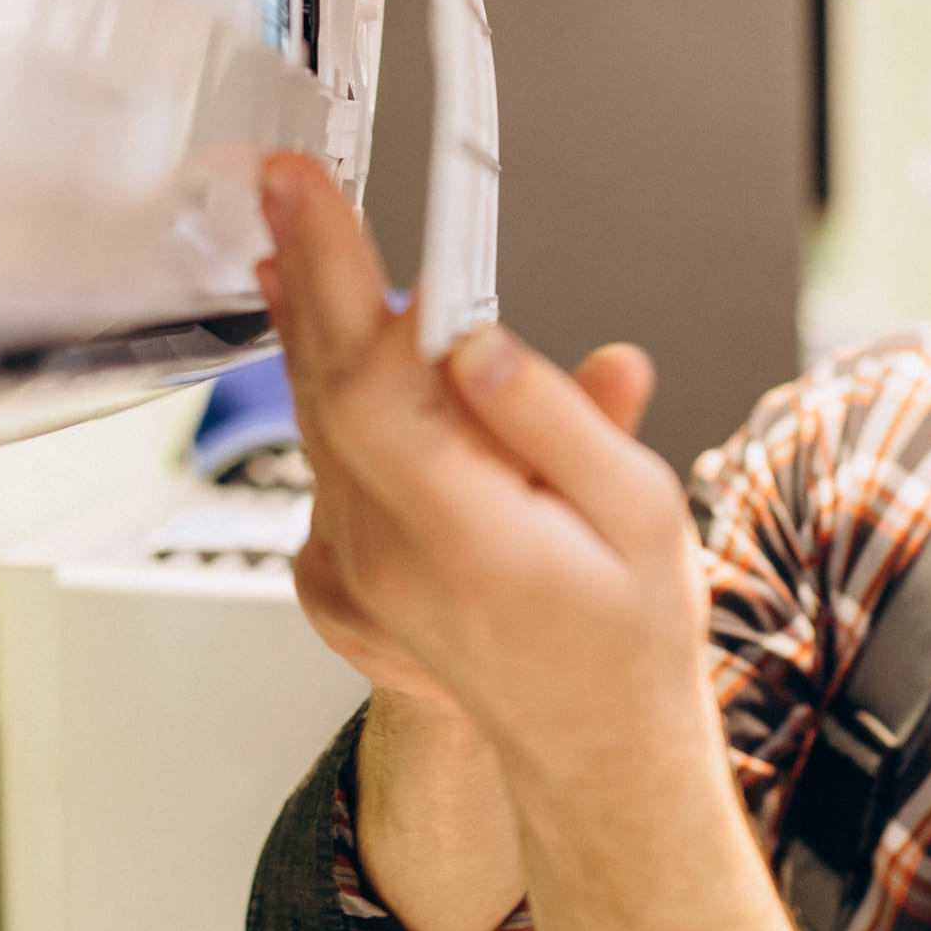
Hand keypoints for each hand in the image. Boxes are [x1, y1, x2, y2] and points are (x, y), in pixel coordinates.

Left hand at [256, 151, 711, 778]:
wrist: (596, 741)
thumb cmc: (629, 631)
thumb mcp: (639, 514)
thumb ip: (558, 420)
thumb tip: (478, 344)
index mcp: (466, 533)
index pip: (372, 382)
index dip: (338, 277)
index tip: (315, 197)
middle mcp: (390, 553)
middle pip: (326, 387)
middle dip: (309, 272)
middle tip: (291, 189)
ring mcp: (359, 568)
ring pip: (317, 421)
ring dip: (311, 325)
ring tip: (303, 243)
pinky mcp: (351, 571)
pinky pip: (325, 463)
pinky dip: (327, 391)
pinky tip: (334, 350)